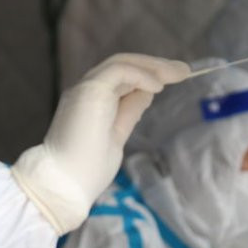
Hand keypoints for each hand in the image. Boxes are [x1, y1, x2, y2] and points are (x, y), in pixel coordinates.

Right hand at [11, 54, 189, 233]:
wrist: (64, 185)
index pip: (122, 78)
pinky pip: (118, 71)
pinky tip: (158, 86)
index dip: (149, 75)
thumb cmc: (86, 171)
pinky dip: (141, 74)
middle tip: (184, 70)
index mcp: (91, 101)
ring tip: (179, 73)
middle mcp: (86, 90)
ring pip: (121, 63)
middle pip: (123, 65)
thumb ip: (129, 112)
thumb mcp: (117, 136)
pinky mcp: (89, 90)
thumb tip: (146, 93)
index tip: (174, 77)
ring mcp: (85, 88)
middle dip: (155, 65)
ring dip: (152, 66)